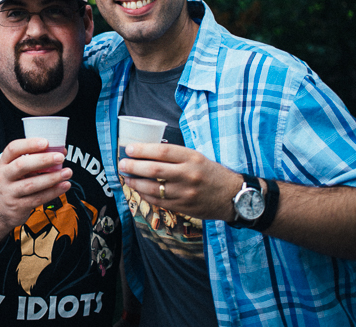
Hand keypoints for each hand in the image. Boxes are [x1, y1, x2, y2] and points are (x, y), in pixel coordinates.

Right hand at [0, 137, 72, 228]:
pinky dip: (53, 192)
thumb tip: (61, 151)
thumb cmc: (14, 183)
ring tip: (67, 172)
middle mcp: (4, 176)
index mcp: (4, 162)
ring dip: (52, 178)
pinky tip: (64, 186)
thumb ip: (36, 159)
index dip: (29, 144)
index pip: (13, 149)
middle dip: (43, 160)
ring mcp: (9, 192)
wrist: (1, 210)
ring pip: (31, 184)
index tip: (46, 142)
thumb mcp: (17, 169)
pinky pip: (37, 199)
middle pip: (21, 166)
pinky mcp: (18, 206)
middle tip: (60, 157)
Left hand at [119, 142, 241, 221]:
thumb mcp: (197, 157)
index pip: (162, 151)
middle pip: (154, 170)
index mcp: (192, 158)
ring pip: (153, 188)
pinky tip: (138, 189)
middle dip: (133, 166)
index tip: (130, 149)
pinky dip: (145, 194)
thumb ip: (175, 155)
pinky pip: (158, 201)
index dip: (143, 150)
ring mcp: (185, 193)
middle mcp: (188, 175)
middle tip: (122, 163)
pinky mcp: (183, 207)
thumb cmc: (212, 173)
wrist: (232, 196)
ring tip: (126, 177)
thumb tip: (147, 152)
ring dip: (135, 182)